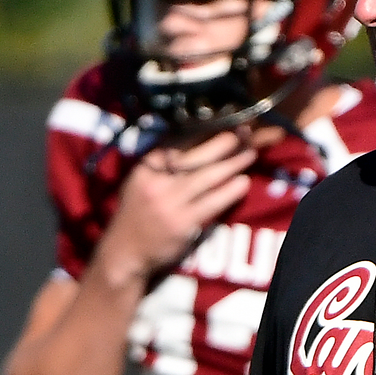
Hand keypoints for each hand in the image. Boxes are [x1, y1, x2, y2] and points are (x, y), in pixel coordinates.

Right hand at [93, 130, 255, 281]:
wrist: (125, 251)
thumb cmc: (137, 213)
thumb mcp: (140, 181)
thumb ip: (162, 163)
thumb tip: (194, 139)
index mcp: (147, 167)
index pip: (179, 142)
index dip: (203, 131)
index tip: (222, 123)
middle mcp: (157, 181)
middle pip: (196, 156)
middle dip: (222, 142)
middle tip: (242, 133)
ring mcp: (170, 202)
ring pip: (208, 177)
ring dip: (233, 163)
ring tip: (250, 154)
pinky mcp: (182, 222)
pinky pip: (212, 202)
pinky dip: (230, 191)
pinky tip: (243, 182)